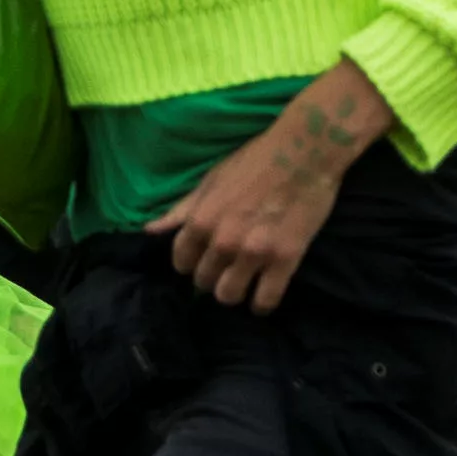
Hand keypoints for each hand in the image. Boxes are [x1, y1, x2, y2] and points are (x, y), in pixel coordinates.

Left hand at [148, 63, 389, 313]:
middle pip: (204, 282)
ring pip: (229, 296)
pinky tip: (263, 299)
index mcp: (200, 220)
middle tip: (227, 269)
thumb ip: (182, 209)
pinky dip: (262, 304)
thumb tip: (151, 231)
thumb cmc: (256, 160)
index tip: (203, 260)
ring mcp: (253, 253)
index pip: (181, 262)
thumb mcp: (212, 180)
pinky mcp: (285, 260)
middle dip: (213, 277)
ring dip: (234, 292)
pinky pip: (266, 300)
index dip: (191, 263)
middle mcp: (222, 241)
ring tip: (244, 283)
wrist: (305, 150)